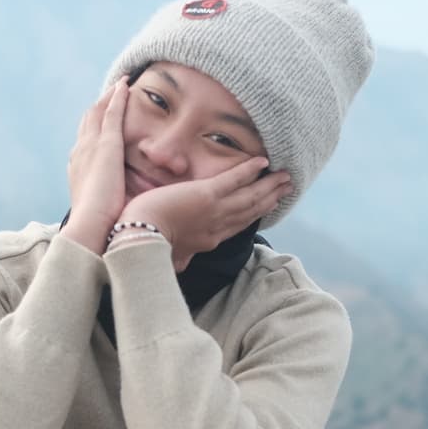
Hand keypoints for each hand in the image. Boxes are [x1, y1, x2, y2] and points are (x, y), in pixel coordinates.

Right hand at [62, 77, 129, 252]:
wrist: (89, 227)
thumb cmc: (97, 228)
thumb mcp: (100, 212)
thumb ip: (107, 205)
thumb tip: (118, 213)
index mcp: (78, 168)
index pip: (85, 141)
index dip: (93, 127)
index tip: (102, 118)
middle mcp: (80, 152)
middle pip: (88, 121)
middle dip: (99, 105)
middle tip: (110, 92)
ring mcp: (91, 147)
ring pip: (98, 112)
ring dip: (108, 96)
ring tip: (120, 83)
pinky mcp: (106, 145)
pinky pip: (112, 113)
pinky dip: (117, 98)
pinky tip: (126, 86)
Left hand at [116, 157, 291, 268]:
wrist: (140, 239)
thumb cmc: (148, 248)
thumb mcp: (170, 258)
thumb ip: (180, 258)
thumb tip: (182, 266)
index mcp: (209, 241)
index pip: (238, 224)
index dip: (256, 214)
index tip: (269, 205)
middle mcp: (218, 227)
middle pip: (251, 210)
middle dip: (270, 198)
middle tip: (287, 187)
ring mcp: (215, 210)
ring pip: (249, 197)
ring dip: (269, 185)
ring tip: (285, 176)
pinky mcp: (207, 195)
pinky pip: (234, 180)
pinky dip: (249, 171)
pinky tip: (262, 162)